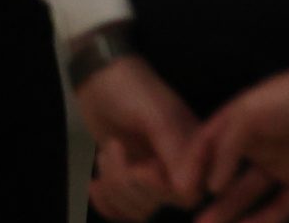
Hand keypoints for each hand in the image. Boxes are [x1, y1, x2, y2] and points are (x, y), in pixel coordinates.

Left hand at [76, 55, 201, 215]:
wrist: (98, 79)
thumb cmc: (131, 88)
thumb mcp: (155, 113)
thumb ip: (173, 148)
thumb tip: (188, 190)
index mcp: (194, 147)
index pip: (188, 192)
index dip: (161, 189)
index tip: (140, 167)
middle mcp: (177, 166)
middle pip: (160, 204)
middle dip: (128, 184)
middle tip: (113, 149)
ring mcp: (152, 175)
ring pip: (139, 210)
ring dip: (113, 190)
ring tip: (106, 154)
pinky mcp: (130, 182)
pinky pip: (122, 213)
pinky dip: (105, 204)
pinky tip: (95, 184)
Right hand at [185, 58, 288, 222]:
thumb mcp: (249, 112)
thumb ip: (225, 148)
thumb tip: (210, 185)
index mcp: (244, 122)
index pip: (208, 148)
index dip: (191, 168)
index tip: (178, 191)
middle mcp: (261, 145)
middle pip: (225, 177)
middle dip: (205, 199)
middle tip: (188, 219)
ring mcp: (284, 164)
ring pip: (248, 196)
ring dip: (227, 214)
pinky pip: (280, 208)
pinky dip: (260, 221)